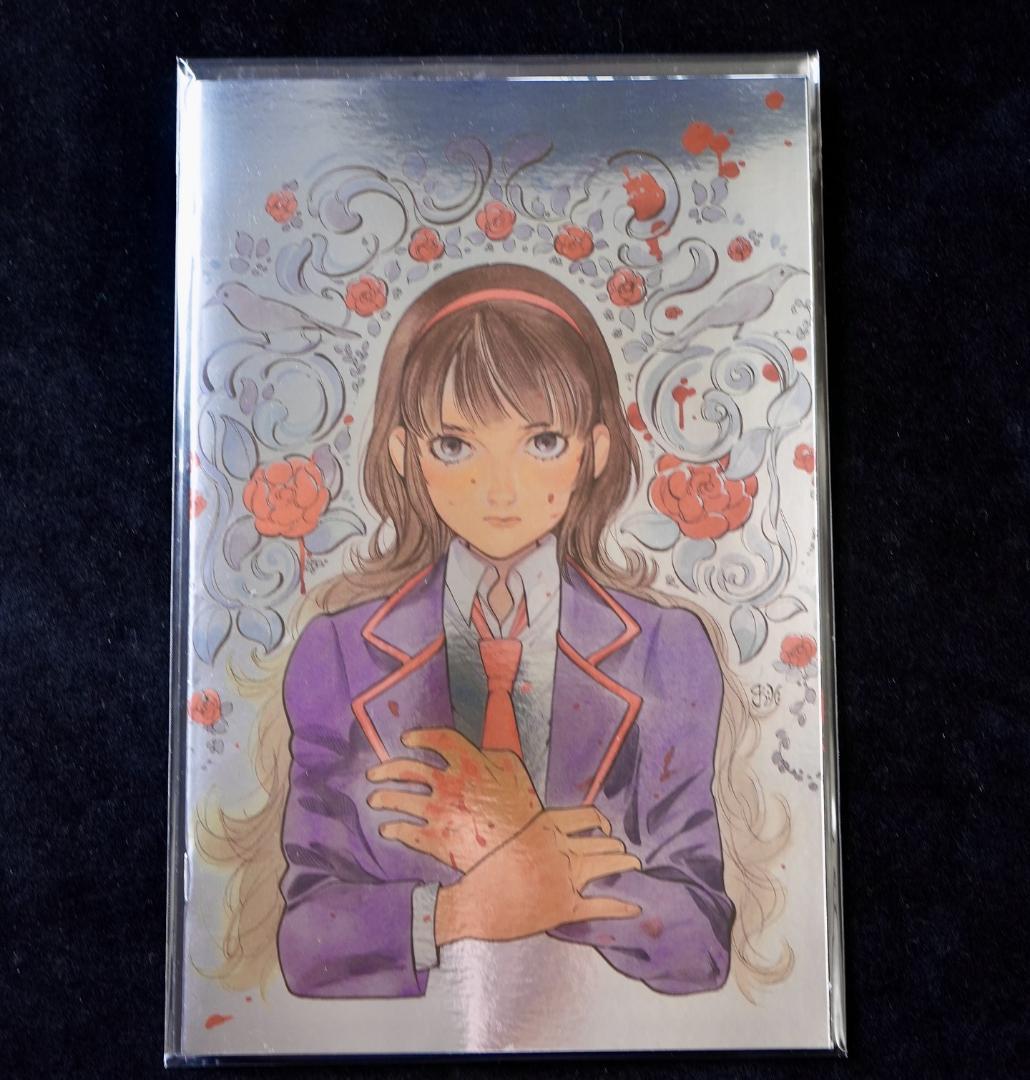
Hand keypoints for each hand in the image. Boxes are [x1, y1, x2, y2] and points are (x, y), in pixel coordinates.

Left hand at [365, 728, 542, 870]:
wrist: (526, 848)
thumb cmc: (524, 807)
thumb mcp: (512, 768)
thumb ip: (490, 753)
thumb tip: (477, 751)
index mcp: (470, 762)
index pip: (438, 740)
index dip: (420, 736)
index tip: (406, 739)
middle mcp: (450, 784)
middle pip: (409, 769)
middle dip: (387, 770)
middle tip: (374, 774)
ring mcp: (441, 812)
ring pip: (402, 801)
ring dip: (384, 798)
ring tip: (375, 799)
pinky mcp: (437, 841)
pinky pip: (407, 832)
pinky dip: (394, 830)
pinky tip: (387, 829)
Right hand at [434, 807, 641, 943]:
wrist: (473, 903)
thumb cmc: (486, 871)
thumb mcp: (512, 836)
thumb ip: (538, 833)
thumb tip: (558, 834)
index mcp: (548, 826)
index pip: (588, 816)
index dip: (602, 822)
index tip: (607, 827)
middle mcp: (562, 848)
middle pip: (602, 842)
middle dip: (616, 847)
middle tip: (624, 852)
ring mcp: (566, 877)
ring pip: (607, 865)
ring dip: (623, 864)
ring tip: (633, 864)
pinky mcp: (566, 907)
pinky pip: (601, 905)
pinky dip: (619, 906)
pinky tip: (633, 906)